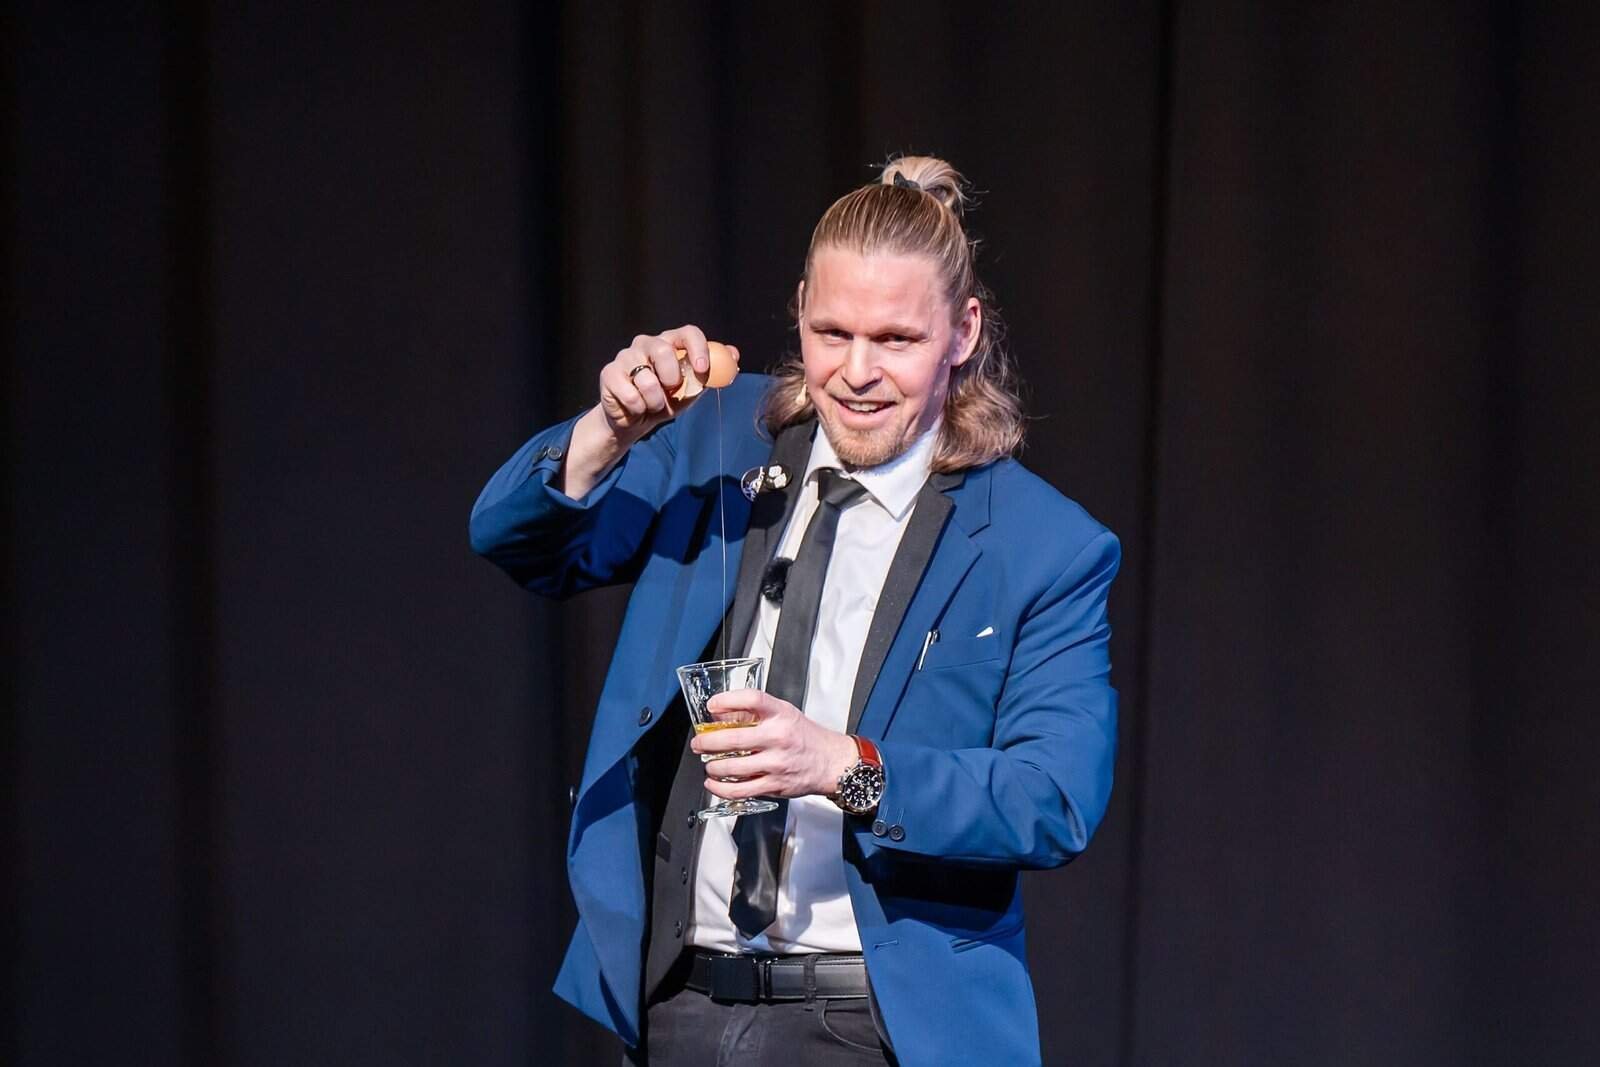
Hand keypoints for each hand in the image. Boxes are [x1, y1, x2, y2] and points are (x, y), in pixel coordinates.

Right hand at [561, 325, 737, 497]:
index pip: (687, 332)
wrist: (634, 420)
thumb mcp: (692, 389)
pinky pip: (631, 395)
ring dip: (655, 401)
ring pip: (647, 379)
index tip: (703, 370)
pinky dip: (638, 408)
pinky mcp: (609, 373)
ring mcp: (625, 356)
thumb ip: (711, 374)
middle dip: (672, 379)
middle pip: (663, 351)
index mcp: (670, 343)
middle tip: (670, 391)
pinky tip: (635, 407)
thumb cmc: (665, 400)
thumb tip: (733, 355)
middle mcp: (646, 343)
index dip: (697, 348)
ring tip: (651, 404)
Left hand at [691, 689, 860, 799]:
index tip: (712, 705)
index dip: (727, 700)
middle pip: (733, 738)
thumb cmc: (805, 737)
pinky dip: (720, 789)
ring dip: (712, 767)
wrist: (831, 762)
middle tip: (698, 743)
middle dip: (706, 742)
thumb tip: (720, 716)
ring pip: (732, 767)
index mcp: (781, 714)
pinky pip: (740, 790)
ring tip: (708, 764)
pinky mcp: (774, 785)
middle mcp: (778, 737)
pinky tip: (713, 784)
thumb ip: (757, 713)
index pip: (752, 699)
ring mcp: (776, 763)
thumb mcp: (785, 714)